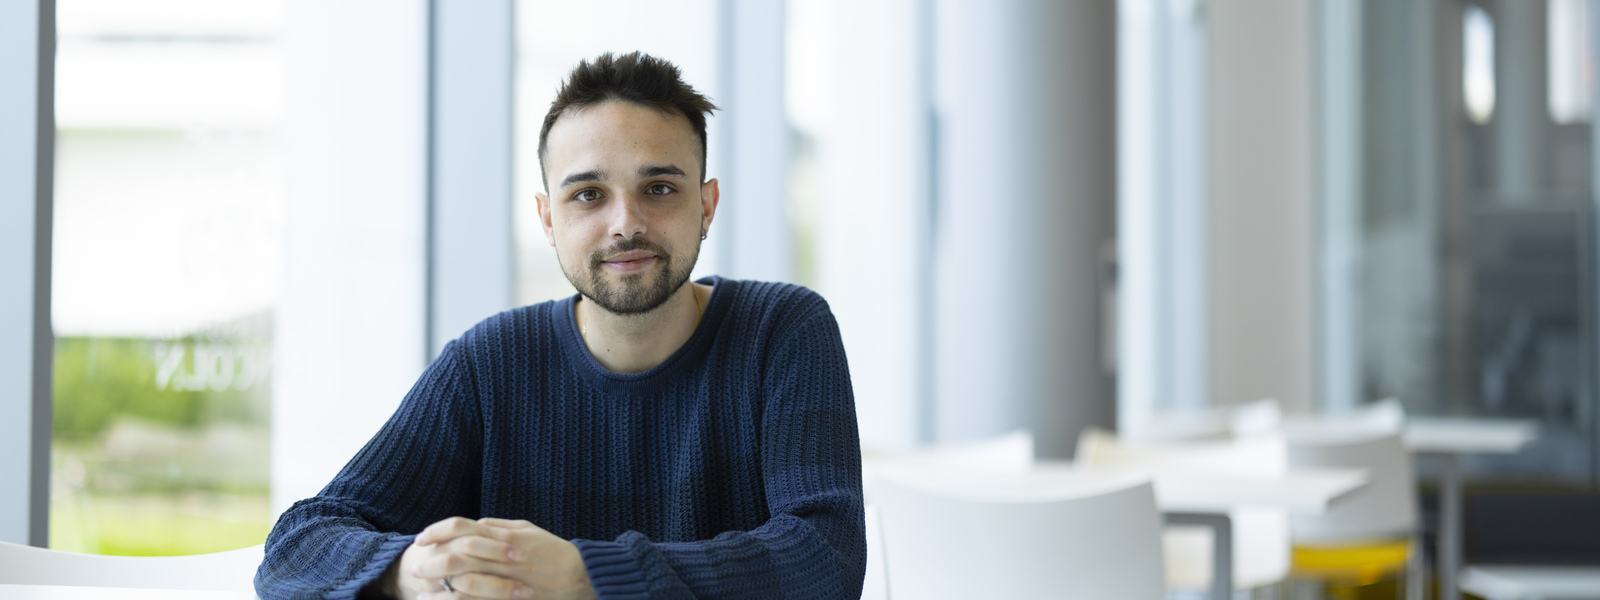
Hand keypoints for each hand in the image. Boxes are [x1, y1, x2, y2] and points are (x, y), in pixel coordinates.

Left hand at [383, 517, 595, 599]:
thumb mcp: (528, 530)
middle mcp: (502, 555)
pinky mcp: (510, 598)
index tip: (421, 539)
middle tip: (415, 569)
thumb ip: (500, 526)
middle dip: (431, 563)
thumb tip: (477, 522)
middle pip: (455, 555)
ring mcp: (506, 579)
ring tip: (421, 596)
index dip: (437, 531)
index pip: (461, 526)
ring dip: (439, 590)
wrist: (581, 575)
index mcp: (503, 535)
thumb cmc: (555, 552)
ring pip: (462, 583)